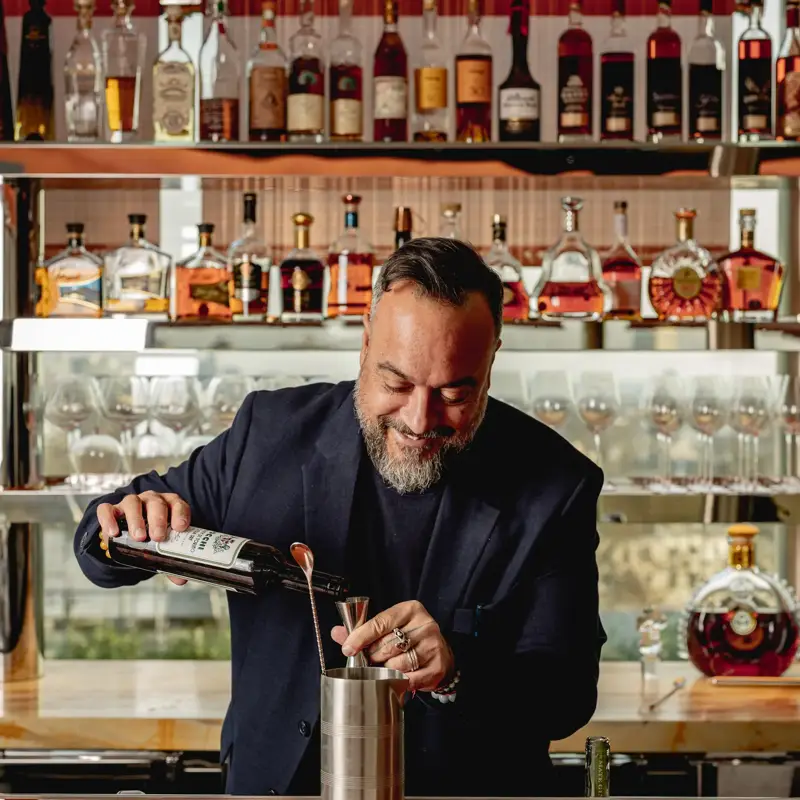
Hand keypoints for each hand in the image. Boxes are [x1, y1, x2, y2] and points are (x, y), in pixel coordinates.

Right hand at [96, 491, 190, 585]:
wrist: (132, 532)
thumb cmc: (153, 535)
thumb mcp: (164, 544)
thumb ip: (172, 559)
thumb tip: (180, 580)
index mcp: (169, 505)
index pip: (177, 504)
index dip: (180, 514)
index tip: (180, 528)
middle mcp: (151, 500)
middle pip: (156, 503)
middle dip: (158, 519)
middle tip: (158, 536)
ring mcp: (132, 503)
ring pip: (133, 503)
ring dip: (136, 519)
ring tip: (139, 537)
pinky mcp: (112, 509)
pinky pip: (107, 509)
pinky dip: (109, 519)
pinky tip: (113, 533)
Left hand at [331, 600, 453, 691]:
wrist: (440, 654)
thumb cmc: (410, 638)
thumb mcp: (390, 628)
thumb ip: (363, 631)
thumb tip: (337, 633)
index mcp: (410, 610)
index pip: (381, 622)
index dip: (361, 637)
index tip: (348, 648)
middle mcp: (425, 625)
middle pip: (387, 645)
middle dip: (374, 656)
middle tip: (372, 659)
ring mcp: (433, 645)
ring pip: (397, 663)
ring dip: (387, 669)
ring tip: (387, 667)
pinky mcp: (438, 666)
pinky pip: (410, 679)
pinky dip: (400, 681)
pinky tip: (398, 677)